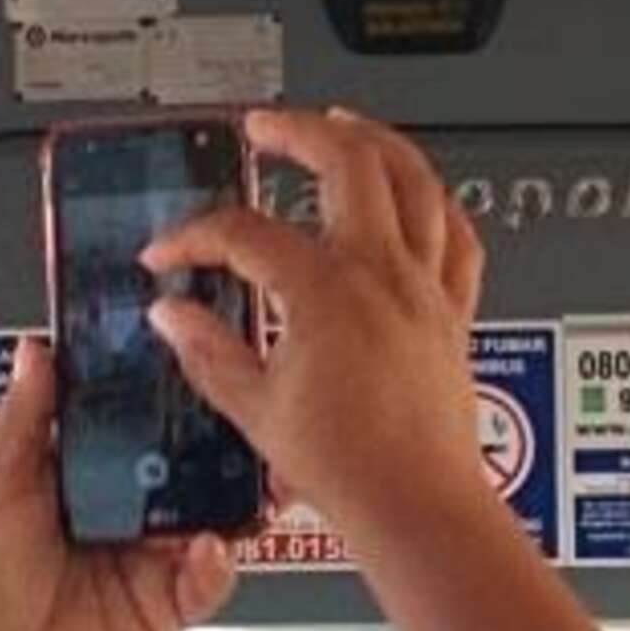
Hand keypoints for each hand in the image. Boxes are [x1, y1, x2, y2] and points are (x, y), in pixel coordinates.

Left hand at [0, 338, 237, 630]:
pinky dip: (215, 567)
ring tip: (253, 490)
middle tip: (257, 433)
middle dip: (248, 453)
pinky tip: (209, 549)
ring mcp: (172, 550)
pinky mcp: (175, 599)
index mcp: (124, 464)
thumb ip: (27, 419)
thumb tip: (35, 353)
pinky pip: (210, 583)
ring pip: (230, 522)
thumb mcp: (9, 477)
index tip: (221, 376)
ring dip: (249, 506)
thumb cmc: (2, 551)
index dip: (204, 403)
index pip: (176, 423)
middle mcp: (158, 503)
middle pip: (219, 469)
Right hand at [143, 109, 488, 548]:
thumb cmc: (351, 468)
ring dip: (377, 142)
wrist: (417, 505)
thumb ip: (208, 352)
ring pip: (415, 182)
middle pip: (347, 162)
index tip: (170, 254)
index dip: (195, 237)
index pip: (245, 234)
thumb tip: (173, 317)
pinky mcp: (453, 312)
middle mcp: (383, 273)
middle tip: (262, 127)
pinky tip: (421, 195)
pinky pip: (459, 238)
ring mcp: (425, 287)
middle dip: (297, 131)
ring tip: (344, 125)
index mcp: (326, 290)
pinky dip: (438, 205)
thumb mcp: (256, 409)